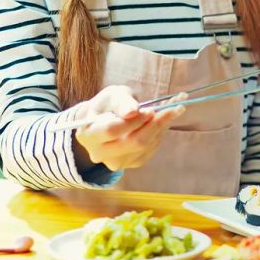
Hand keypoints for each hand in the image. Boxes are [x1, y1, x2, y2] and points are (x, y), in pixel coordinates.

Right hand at [72, 85, 186, 171]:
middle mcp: (99, 153)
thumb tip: (132, 112)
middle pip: (133, 142)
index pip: (112, 131)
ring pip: (145, 147)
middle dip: (155, 124)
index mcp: (88, 134)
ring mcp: (116, 162)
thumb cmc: (108, 105)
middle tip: (171, 109)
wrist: (106, 120)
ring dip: (161, 128)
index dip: (134, 121)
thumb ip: (122, 102)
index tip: (150, 109)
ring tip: (170, 111)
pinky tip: (162, 122)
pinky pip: (150, 150)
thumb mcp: (112, 96)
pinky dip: (160, 134)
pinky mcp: (131, 163)